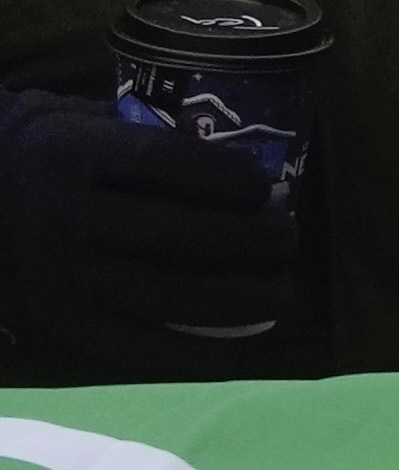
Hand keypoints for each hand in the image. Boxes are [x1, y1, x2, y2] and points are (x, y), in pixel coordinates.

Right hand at [0, 86, 296, 370]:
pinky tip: (235, 341)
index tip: (264, 186)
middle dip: (251, 242)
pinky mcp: (60, 323)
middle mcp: (61, 216)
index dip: (228, 176)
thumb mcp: (74, 120)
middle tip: (288, 241)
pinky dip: (195, 349)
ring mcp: (59, 276)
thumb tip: (230, 161)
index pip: (164, 162)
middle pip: (177, 235)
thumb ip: (139, 135)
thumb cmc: (38, 154)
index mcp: (68, 154)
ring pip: (169, 295)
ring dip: (242, 299)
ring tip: (283, 293)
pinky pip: (138, 345)